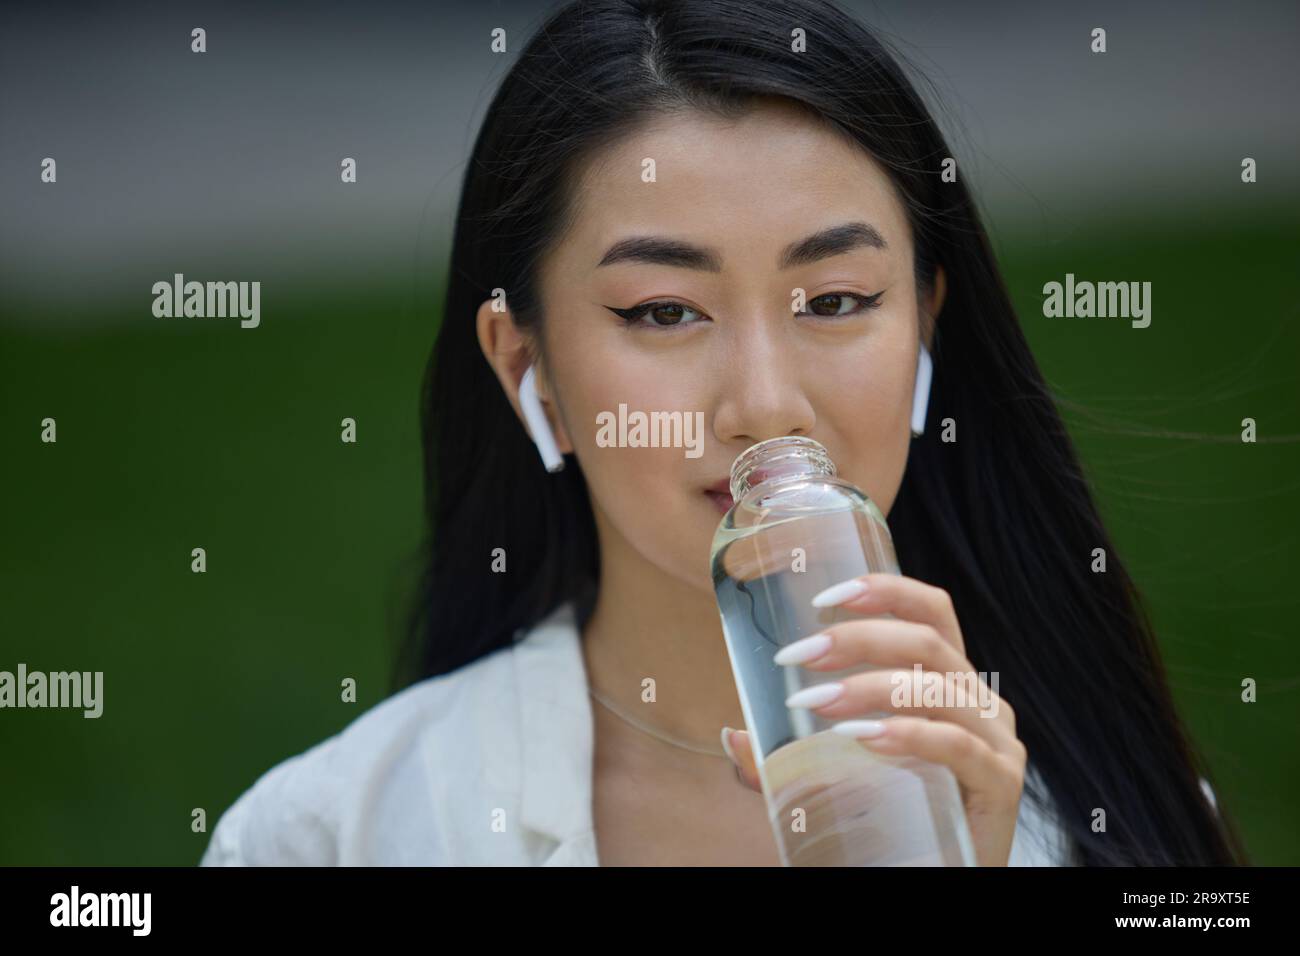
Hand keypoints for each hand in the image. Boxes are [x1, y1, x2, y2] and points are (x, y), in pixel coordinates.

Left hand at [720, 572, 1025, 865]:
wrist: (940, 878)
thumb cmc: (893, 819)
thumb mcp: (835, 777)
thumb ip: (786, 760)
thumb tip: (733, 734)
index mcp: (948, 684)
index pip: (932, 613)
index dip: (885, 591)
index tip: (825, 596)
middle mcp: (979, 702)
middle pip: (927, 642)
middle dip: (857, 638)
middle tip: (799, 655)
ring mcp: (995, 741)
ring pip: (936, 687)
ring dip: (868, 686)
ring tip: (816, 701)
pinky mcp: (1000, 784)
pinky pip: (954, 743)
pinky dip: (905, 734)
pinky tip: (863, 738)